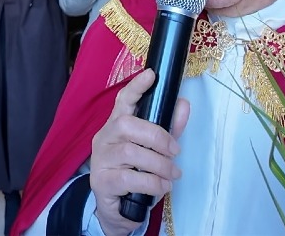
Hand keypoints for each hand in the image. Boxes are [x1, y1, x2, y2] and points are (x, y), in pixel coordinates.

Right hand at [90, 70, 189, 235]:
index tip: (151, 75)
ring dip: (159, 164)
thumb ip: (168, 129)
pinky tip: (162, 187)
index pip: (123, 101)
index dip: (136, 87)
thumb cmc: (134, 173)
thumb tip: (183, 104)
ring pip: (130, 152)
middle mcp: (104, 138)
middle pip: (126, 124)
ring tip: (172, 174)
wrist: (116, 209)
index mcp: (116, 126)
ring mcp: (101, 159)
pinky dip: (152, 182)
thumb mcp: (153, 151)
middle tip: (175, 151)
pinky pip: (129, 178)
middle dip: (157, 137)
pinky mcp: (102, 181)